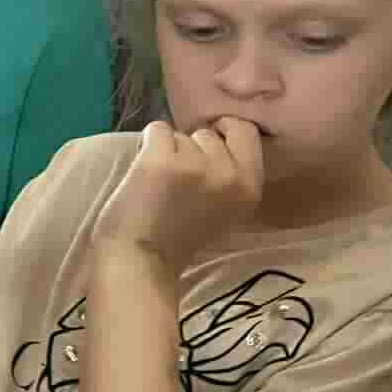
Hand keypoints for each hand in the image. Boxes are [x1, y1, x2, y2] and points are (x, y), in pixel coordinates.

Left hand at [93, 117, 262, 273]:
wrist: (142, 261)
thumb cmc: (179, 238)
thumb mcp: (226, 208)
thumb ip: (229, 175)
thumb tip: (217, 134)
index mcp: (250, 187)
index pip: (246, 132)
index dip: (225, 131)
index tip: (209, 142)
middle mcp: (228, 174)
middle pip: (207, 134)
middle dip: (190, 148)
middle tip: (176, 180)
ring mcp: (195, 166)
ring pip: (179, 134)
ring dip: (166, 150)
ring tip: (159, 184)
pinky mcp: (160, 161)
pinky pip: (155, 129)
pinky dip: (145, 144)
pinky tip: (143, 172)